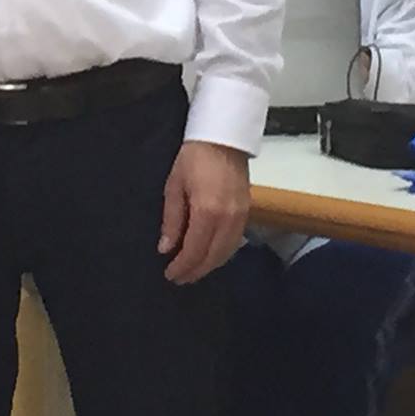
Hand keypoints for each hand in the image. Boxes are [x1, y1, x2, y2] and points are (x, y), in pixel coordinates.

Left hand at [159, 140, 250, 284]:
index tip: (170, 275)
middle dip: (195, 271)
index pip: (195, 251)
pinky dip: (222, 253)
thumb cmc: (193, 158)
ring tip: (193, 271)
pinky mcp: (248, 212)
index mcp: (207, 212)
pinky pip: (235, 241)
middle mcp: (228, 219)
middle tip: (180, 279)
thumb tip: (166, 249)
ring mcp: (241, 216)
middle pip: (213, 257)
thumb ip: (172, 220)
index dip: (182, 267)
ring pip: (227, 252)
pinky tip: (211, 255)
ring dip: (210, 265)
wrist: (223, 136)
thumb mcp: (174, 186)